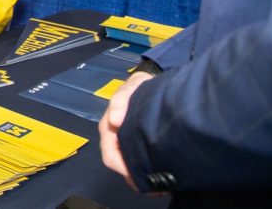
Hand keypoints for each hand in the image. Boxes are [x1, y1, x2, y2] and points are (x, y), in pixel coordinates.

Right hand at [99, 71, 152, 190]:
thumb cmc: (136, 87)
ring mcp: (125, 142)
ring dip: (141, 176)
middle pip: (120, 165)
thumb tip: (114, 120)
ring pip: (129, 166)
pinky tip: (161, 176)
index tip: (140, 176)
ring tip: (162, 185)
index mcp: (109, 128)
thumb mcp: (129, 89)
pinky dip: (147, 171)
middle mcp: (115, 138)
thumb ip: (120, 101)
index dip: (123, 168)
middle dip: (134, 177)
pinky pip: (138, 162)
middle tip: (155, 188)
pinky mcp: (136, 145)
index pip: (110, 155)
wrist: (149, 84)